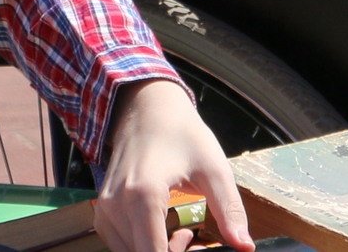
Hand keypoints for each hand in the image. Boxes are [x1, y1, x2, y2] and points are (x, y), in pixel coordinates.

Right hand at [98, 80, 251, 251]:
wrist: (147, 109)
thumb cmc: (183, 135)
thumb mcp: (213, 168)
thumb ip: (230, 210)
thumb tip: (245, 246)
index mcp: (143, 195)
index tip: (200, 248)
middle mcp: (116, 207)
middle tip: (194, 241)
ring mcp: (105, 212)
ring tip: (182, 234)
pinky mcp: (102, 215)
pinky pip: (122, 247)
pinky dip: (143, 248)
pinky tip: (163, 230)